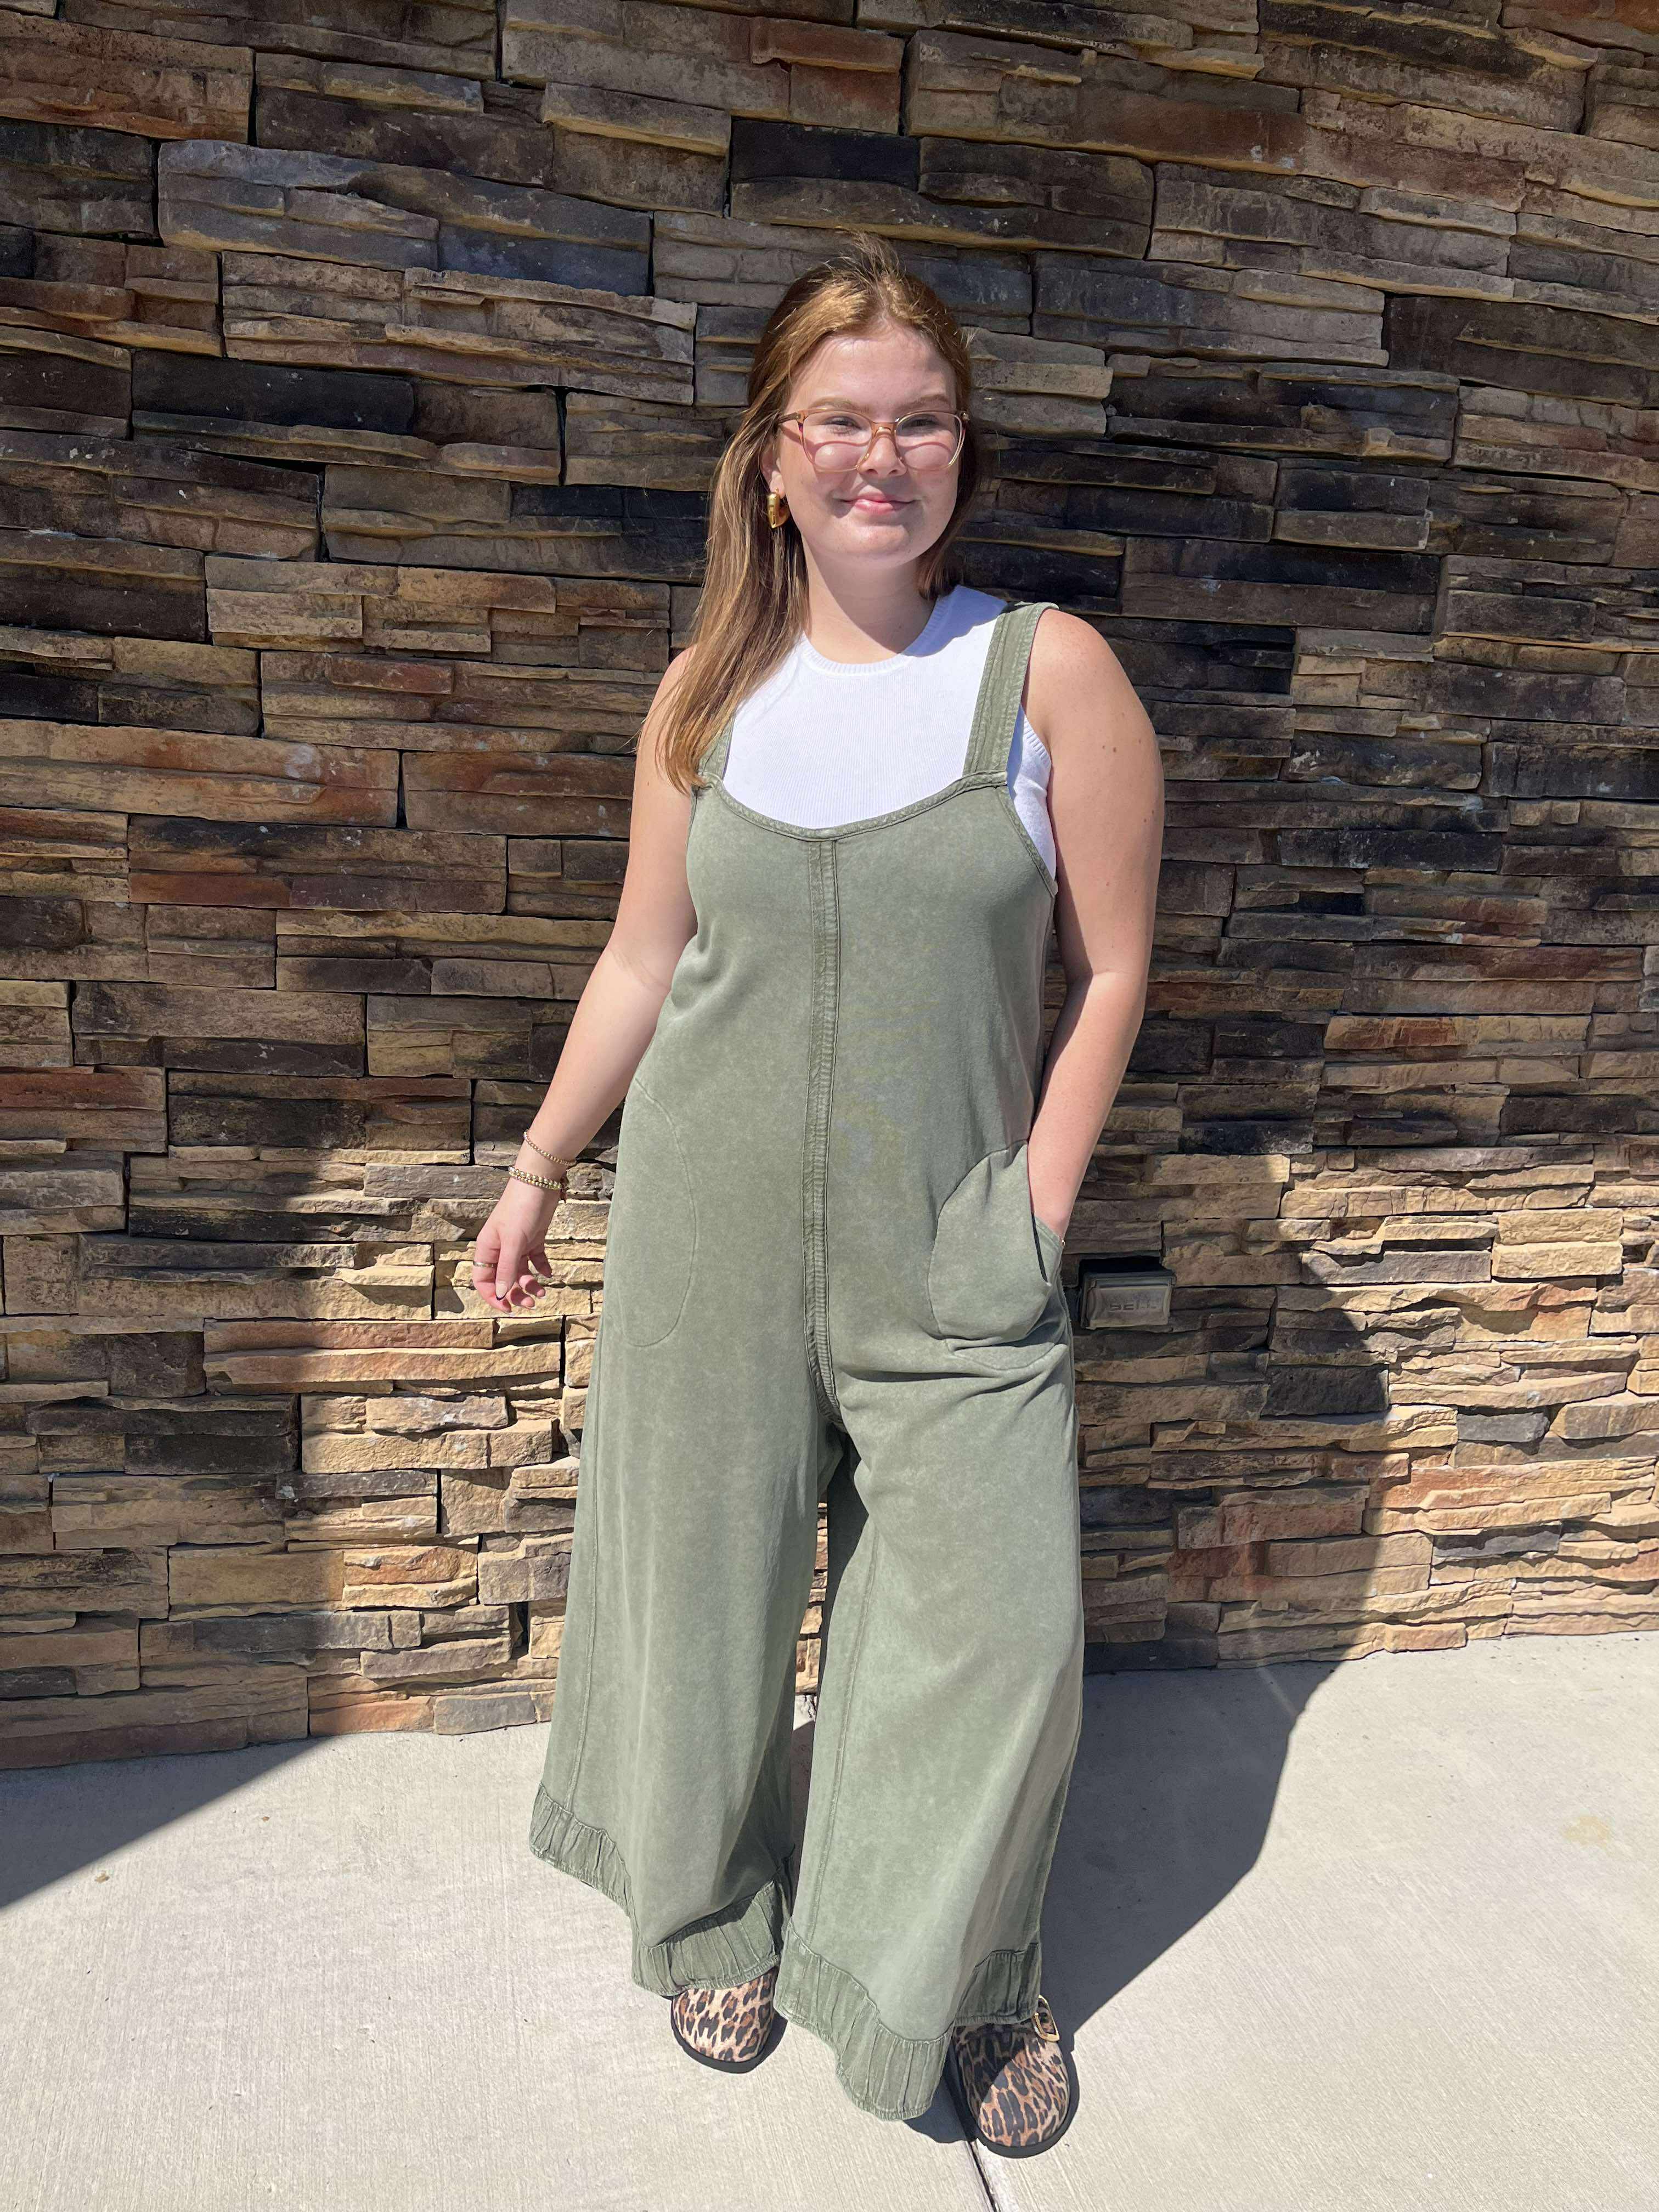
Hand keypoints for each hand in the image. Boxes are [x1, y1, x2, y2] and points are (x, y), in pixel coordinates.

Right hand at [471, 1175, 562, 1312]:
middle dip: (516, 1293)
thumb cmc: (521, 1209)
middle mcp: (500, 1248)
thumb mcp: (514, 1242)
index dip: (493, 1296)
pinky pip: (535, 1260)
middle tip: (532, 1303)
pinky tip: (549, 1274)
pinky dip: (542, 1269)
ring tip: (544, 1292)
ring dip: (530, 1283)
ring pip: (520, 1272)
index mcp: (487, 1248)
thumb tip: (502, 1295)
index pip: (483, 1280)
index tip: (508, 1308)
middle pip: (503, 1279)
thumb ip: (508, 1269)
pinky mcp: (533, 1238)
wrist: (540, 1182)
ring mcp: (517, 1244)